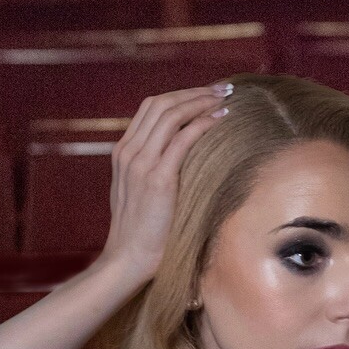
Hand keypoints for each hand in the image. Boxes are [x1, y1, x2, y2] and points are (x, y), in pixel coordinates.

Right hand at [102, 83, 232, 285]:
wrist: (128, 258)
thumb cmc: (141, 232)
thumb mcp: (139, 193)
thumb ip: (151, 170)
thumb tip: (179, 158)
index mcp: (123, 152)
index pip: (151, 108)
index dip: (181, 95)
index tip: (206, 94)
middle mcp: (129, 152)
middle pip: (161, 104)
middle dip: (194, 92)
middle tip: (222, 89)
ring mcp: (141, 163)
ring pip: (171, 115)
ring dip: (201, 102)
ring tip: (225, 99)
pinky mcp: (157, 178)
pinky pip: (182, 138)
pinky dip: (203, 123)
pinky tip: (221, 119)